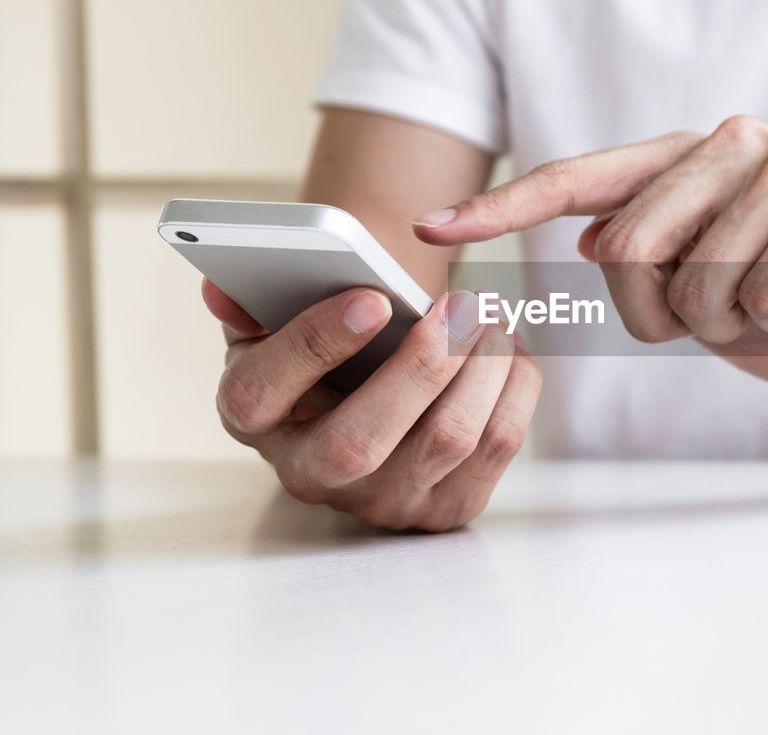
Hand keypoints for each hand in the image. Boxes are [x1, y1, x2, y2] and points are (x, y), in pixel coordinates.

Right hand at [202, 279, 540, 531]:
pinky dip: (514, 385)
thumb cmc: (324, 348)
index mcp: (253, 419)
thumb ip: (254, 300)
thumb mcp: (275, 319)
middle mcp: (311, 474)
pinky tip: (509, 347)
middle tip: (461, 304)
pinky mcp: (445, 507)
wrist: (369, 395)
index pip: (260, 394)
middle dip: (423, 366)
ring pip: (447, 440)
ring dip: (482, 366)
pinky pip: (497, 445)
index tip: (371, 298)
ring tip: (489, 314)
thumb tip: (224, 290)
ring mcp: (381, 501)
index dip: (313, 344)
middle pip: (363, 440)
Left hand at [414, 116, 767, 394]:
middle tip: (722, 316)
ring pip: (692, 278)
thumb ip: (648, 257)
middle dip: (661, 313)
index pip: (579, 179)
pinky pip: (758, 292)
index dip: (503, 207)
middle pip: (626, 244)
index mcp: (687, 160)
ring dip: (726, 324)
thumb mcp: (701, 295)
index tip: (429, 229)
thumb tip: (589, 233)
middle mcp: (732, 142)